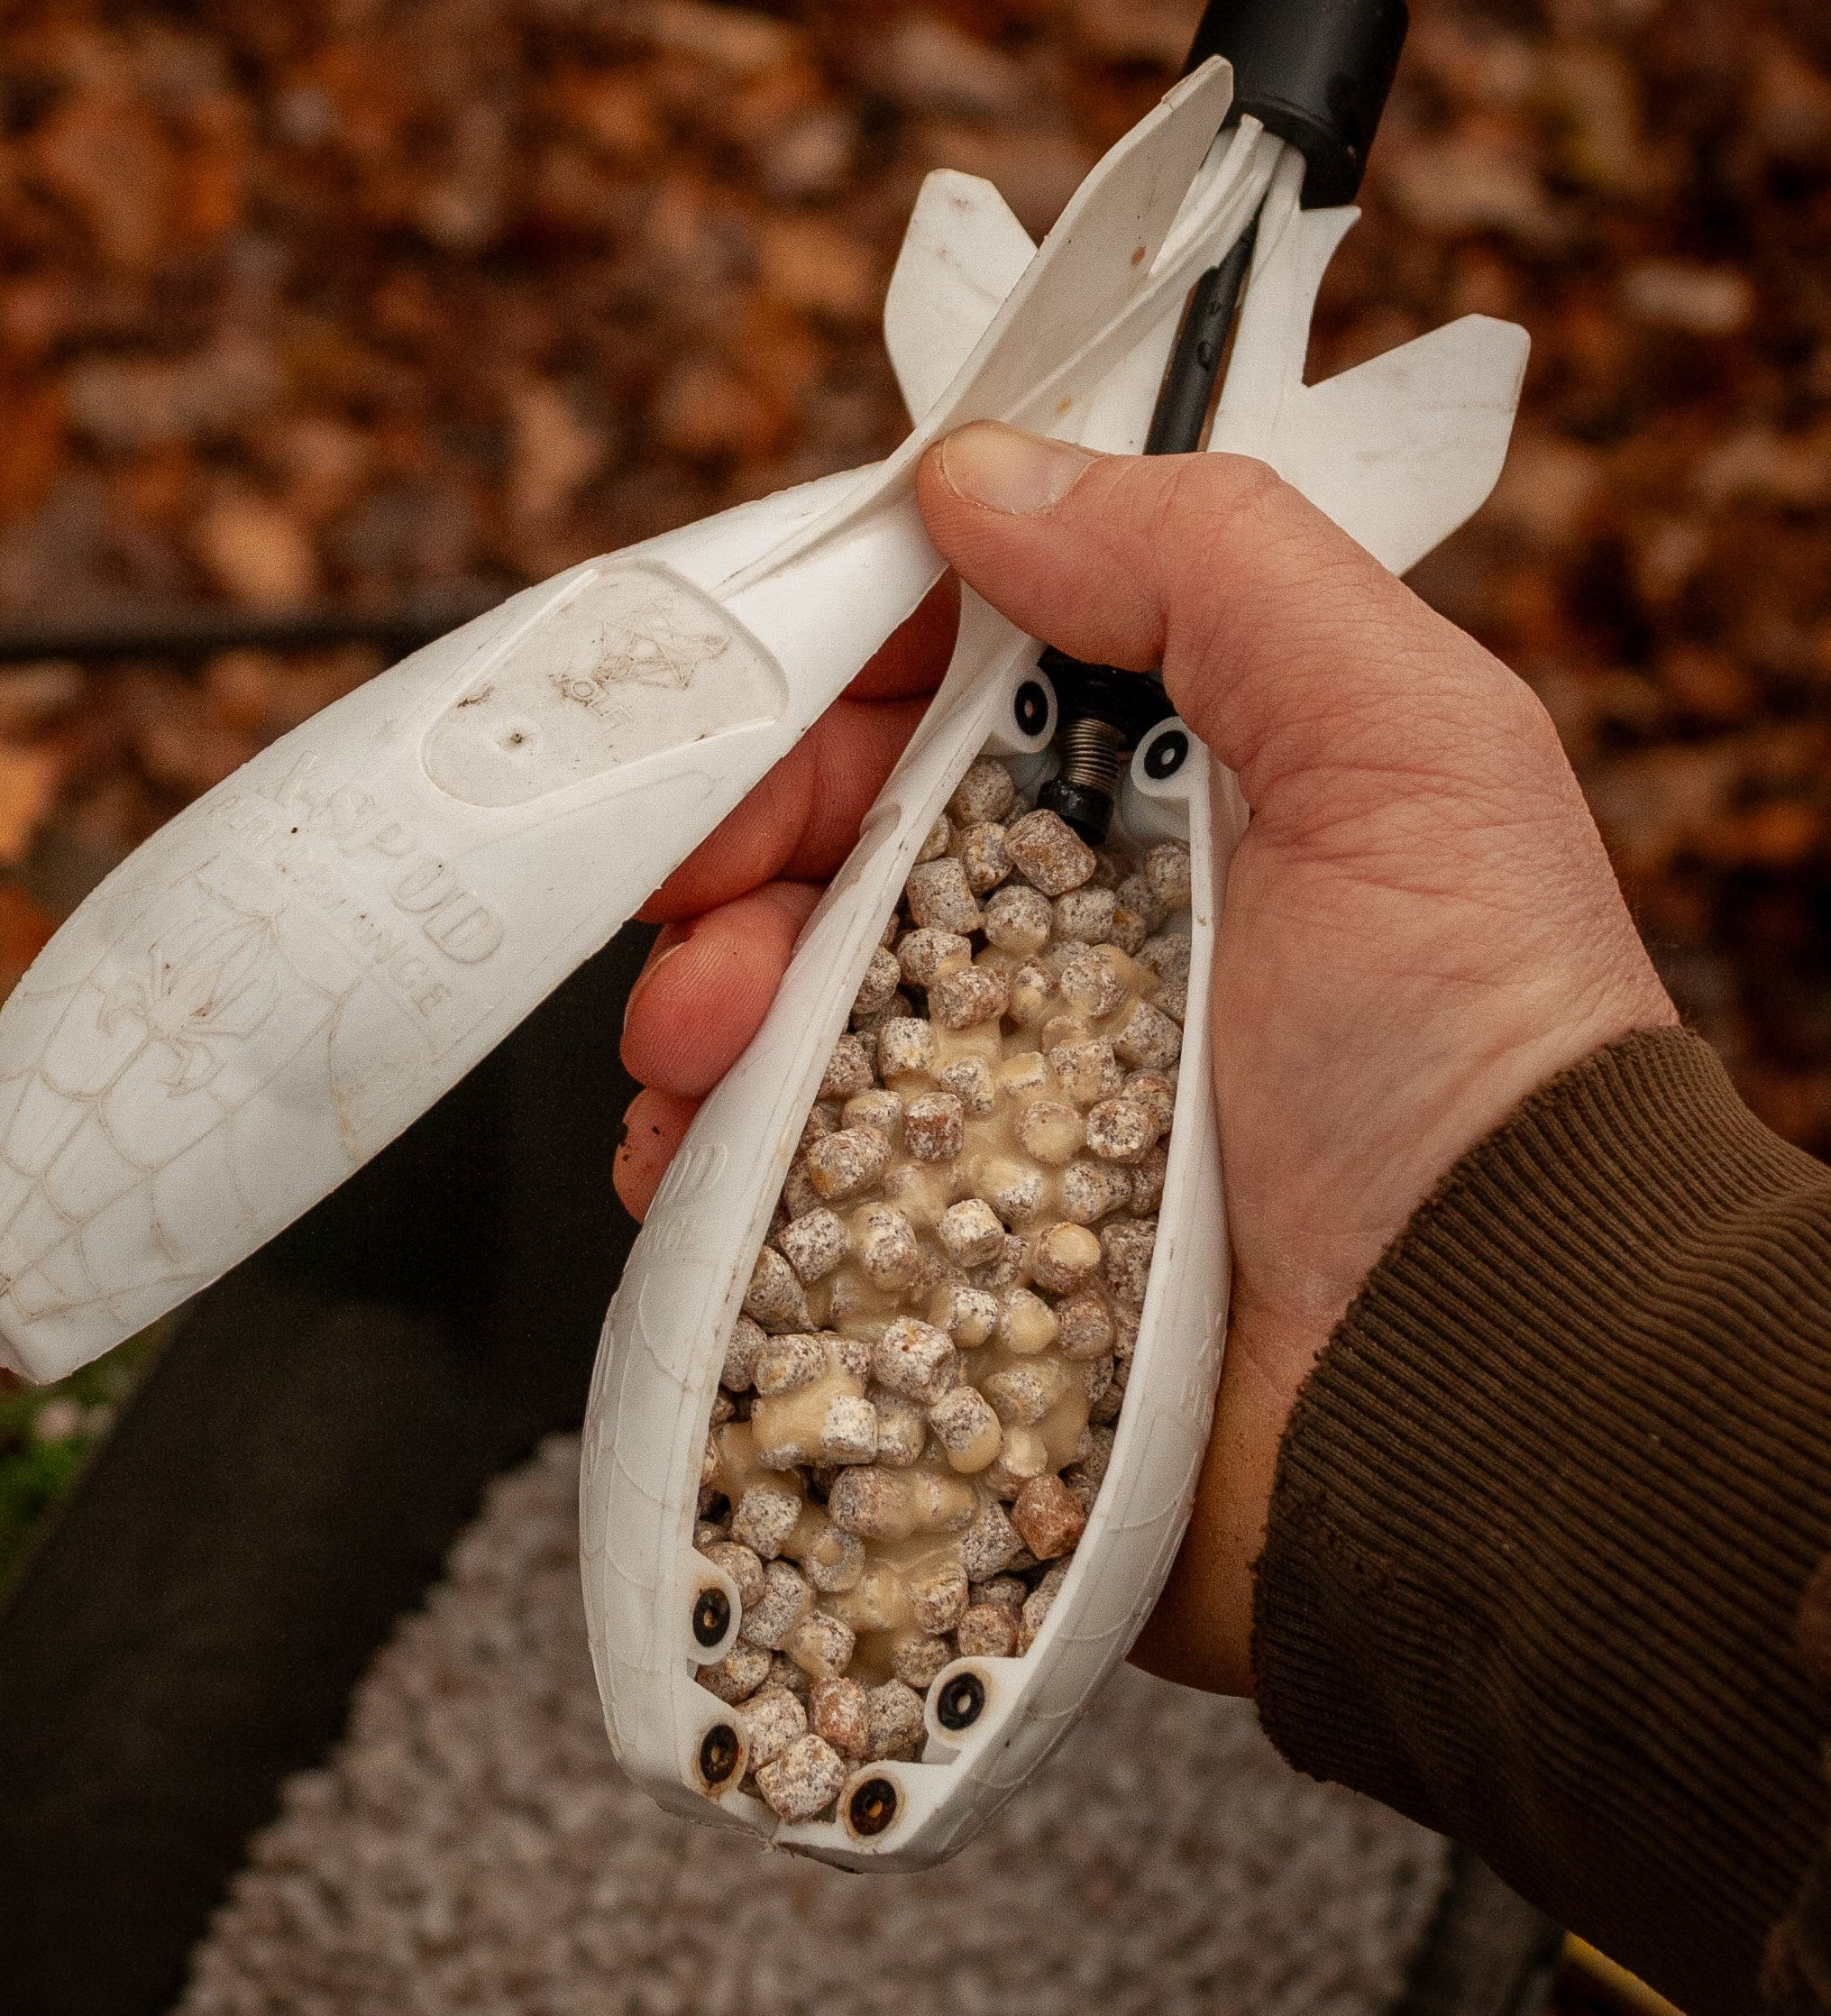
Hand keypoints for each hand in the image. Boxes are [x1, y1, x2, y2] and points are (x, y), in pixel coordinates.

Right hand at [616, 421, 1676, 1694]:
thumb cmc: (1471, 1066)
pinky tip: (687, 1159)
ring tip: (690, 1040)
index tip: (754, 693)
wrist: (1479, 1391)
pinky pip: (778, 1184)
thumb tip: (979, 474)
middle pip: (841, 847)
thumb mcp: (1403, 748)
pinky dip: (705, 1163)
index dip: (840, 676)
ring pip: (782, 1014)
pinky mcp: (943, 1249)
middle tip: (688, 884)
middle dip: (738, 843)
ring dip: (698, 1001)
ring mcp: (997, 1102)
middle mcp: (1073, 940)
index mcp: (1172, 801)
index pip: (958, 689)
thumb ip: (1212, 566)